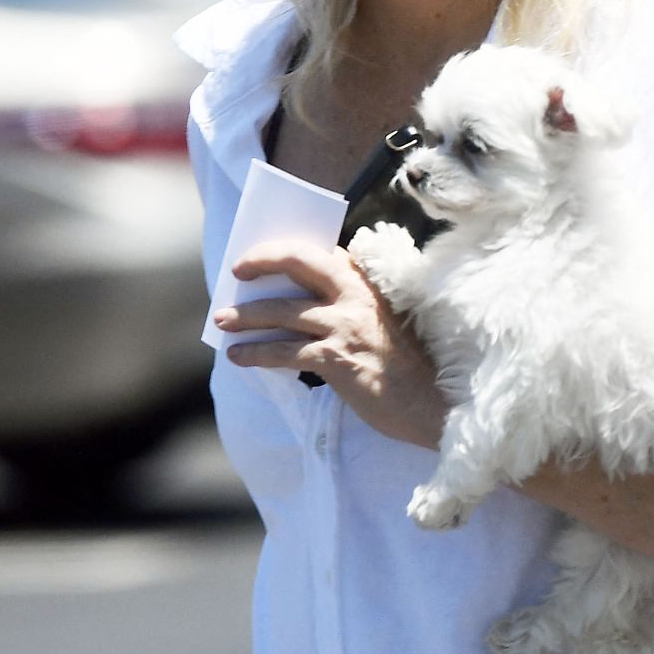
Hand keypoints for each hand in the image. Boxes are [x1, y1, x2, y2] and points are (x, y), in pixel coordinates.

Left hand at [213, 239, 445, 448]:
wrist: (431, 404)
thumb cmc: (407, 368)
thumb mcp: (385, 322)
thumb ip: (353, 305)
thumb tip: (299, 304)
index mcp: (370, 283)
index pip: (326, 252)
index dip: (292, 249)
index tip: (266, 254)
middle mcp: (356, 296)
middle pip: (300, 262)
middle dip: (263, 260)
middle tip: (237, 271)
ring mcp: (345, 325)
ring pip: (282, 310)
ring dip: (246, 316)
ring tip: (222, 322)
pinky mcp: (334, 358)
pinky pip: (283, 352)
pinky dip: (255, 354)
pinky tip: (239, 357)